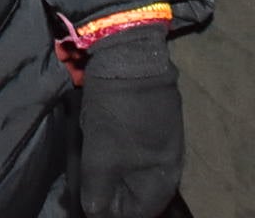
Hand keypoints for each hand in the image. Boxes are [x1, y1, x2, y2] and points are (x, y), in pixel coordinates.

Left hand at [75, 28, 183, 217]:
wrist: (129, 53)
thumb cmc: (117, 110)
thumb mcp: (101, 157)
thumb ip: (98, 192)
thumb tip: (95, 213)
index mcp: (164, 177)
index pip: (139, 212)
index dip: (112, 211)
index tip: (88, 198)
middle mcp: (170, 163)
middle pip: (137, 192)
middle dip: (110, 189)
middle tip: (84, 178)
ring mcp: (164, 140)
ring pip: (134, 169)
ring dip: (111, 170)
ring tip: (89, 158)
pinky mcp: (154, 121)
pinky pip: (135, 148)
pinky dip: (117, 150)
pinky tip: (100, 140)